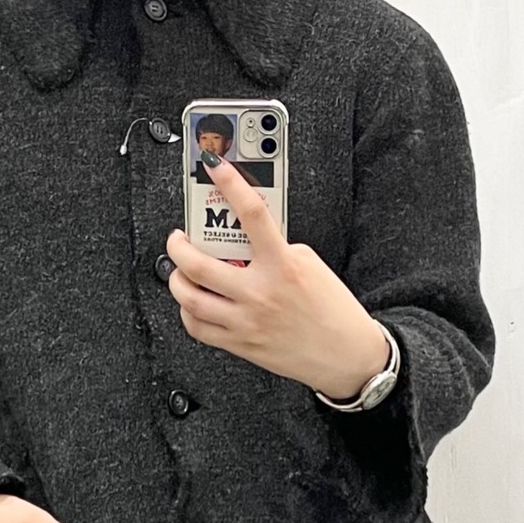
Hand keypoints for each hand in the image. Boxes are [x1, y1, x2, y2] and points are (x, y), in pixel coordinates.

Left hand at [164, 152, 390, 398]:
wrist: (347, 355)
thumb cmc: (333, 310)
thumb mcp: (310, 264)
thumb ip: (277, 248)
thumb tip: (244, 240)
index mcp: (282, 266)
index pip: (252, 214)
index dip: (230, 183)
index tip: (215, 167)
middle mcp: (259, 293)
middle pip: (199, 264)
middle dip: (178, 246)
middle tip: (178, 237)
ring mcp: (246, 321)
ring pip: (190, 299)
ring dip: (176, 279)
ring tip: (179, 270)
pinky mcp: (241, 344)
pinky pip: (198, 328)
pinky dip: (188, 312)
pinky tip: (193, 302)